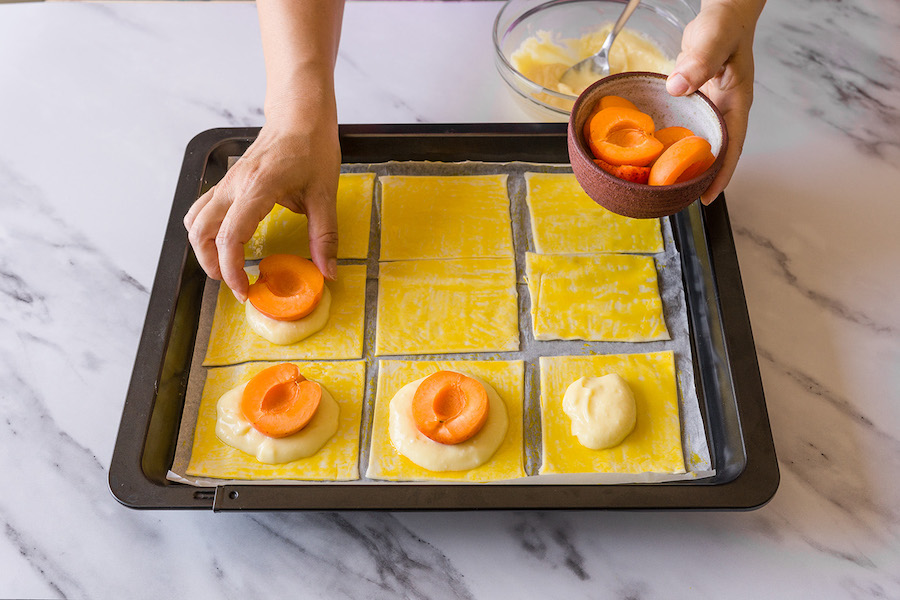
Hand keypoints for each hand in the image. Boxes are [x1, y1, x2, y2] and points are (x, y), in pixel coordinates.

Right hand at [183, 116, 339, 301]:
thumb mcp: (325, 194)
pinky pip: (202, 208)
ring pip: (195, 219)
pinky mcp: (228, 181)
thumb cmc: (311, 147)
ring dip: (203, 247)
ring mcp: (227, 181)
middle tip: (235, 283)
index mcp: (257, 188)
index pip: (230, 237)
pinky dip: (206, 230)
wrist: (300, 115)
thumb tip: (328, 270)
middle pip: (200, 232)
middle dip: (212, 263)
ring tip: (226, 266)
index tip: (244, 289)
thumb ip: (325, 236)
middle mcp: (234, 185)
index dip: (232, 269)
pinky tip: (226, 241)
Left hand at [666, 0, 764, 204]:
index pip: (732, 146)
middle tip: (677, 200)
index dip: (721, 174)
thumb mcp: (713, 40)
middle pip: (715, 152)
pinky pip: (684, 127)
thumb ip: (699, 62)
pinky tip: (655, 151)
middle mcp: (724, 110)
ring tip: (664, 185)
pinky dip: (672, 141)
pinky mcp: (694, 101)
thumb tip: (678, 86)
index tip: (707, 197)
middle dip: (700, 178)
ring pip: (698, 142)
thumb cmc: (724, 25)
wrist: (724, 13)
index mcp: (736, 103)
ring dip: (684, 163)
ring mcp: (709, 107)